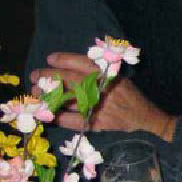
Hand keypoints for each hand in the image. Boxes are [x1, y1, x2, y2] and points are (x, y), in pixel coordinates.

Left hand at [30, 52, 173, 139]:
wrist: (146, 120)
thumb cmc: (132, 98)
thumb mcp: (119, 79)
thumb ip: (100, 73)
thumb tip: (72, 68)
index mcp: (109, 76)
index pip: (83, 63)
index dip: (64, 59)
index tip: (50, 58)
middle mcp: (102, 89)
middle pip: (70, 80)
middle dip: (49, 77)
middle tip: (34, 76)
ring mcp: (99, 107)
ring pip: (67, 100)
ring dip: (48, 96)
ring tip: (36, 93)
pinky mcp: (97, 123)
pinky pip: (73, 120)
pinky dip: (59, 117)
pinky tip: (48, 114)